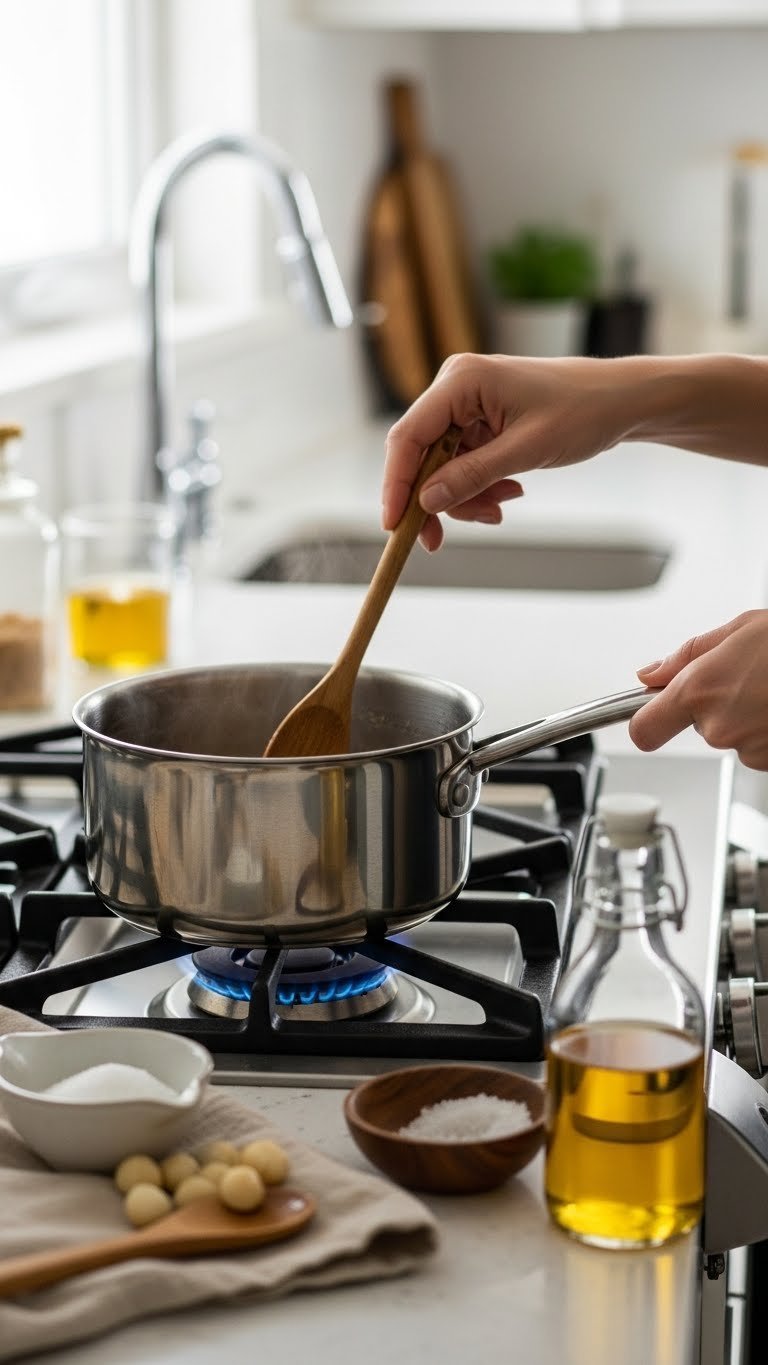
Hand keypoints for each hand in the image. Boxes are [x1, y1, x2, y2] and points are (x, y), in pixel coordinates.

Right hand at [382, 353, 630, 549]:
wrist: (620, 401)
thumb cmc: (583, 412)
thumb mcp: (527, 450)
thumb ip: (473, 476)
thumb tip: (426, 502)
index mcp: (461, 380)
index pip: (409, 436)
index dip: (396, 483)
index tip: (394, 526)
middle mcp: (456, 388)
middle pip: (421, 455)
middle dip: (437, 498)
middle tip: (441, 540)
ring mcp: (467, 405)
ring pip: (441, 466)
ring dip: (465, 496)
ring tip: (501, 508)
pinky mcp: (479, 421)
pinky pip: (463, 464)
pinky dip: (480, 486)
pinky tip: (509, 491)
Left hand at [632, 611, 767, 769]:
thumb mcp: (740, 629)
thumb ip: (688, 655)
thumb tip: (651, 673)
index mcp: (699, 690)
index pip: (644, 729)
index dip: (645, 721)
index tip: (651, 714)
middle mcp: (719, 727)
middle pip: (697, 725)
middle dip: (715, 703)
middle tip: (748, 676)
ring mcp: (748, 749)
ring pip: (732, 736)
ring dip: (747, 716)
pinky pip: (758, 748)